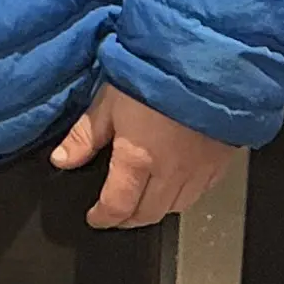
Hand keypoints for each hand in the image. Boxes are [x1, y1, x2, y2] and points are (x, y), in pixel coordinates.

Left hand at [50, 84, 239, 228]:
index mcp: (138, 159)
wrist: (210, 64)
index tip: (95, 218)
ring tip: (143, 201)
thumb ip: (85, 135)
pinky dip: (185, 195)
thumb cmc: (157, 74)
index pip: (118, 205)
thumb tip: (62, 160)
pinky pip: (203, 191)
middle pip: (149, 214)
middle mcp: (171, 172)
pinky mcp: (222, 162)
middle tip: (116, 215)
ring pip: (178, 207)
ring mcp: (200, 170)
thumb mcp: (109, 100)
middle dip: (129, 219)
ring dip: (157, 210)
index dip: (103, 217)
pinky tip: (177, 183)